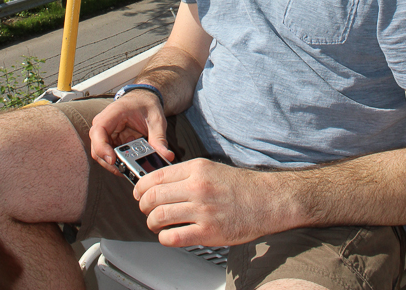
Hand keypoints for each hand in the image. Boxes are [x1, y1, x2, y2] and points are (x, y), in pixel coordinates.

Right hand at [89, 90, 173, 174]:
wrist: (144, 99)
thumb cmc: (147, 105)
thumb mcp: (156, 120)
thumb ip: (159, 139)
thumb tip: (166, 156)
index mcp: (112, 114)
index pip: (98, 132)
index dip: (102, 148)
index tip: (113, 160)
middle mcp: (104, 124)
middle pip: (98, 149)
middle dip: (112, 162)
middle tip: (129, 169)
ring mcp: (106, 134)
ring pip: (103, 155)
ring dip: (117, 162)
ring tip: (134, 162)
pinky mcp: (110, 141)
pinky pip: (111, 155)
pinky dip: (121, 160)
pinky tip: (133, 158)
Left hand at [133, 158, 277, 246]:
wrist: (267, 201)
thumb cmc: (241, 186)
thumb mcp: (211, 168)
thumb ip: (187, 174)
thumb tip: (160, 182)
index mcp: (197, 168)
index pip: (156, 176)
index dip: (141, 186)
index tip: (138, 193)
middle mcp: (197, 187)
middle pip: (153, 196)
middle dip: (143, 205)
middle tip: (145, 209)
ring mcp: (202, 210)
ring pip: (159, 216)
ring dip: (151, 223)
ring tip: (155, 224)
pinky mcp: (208, 232)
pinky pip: (173, 237)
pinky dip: (164, 238)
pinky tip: (168, 235)